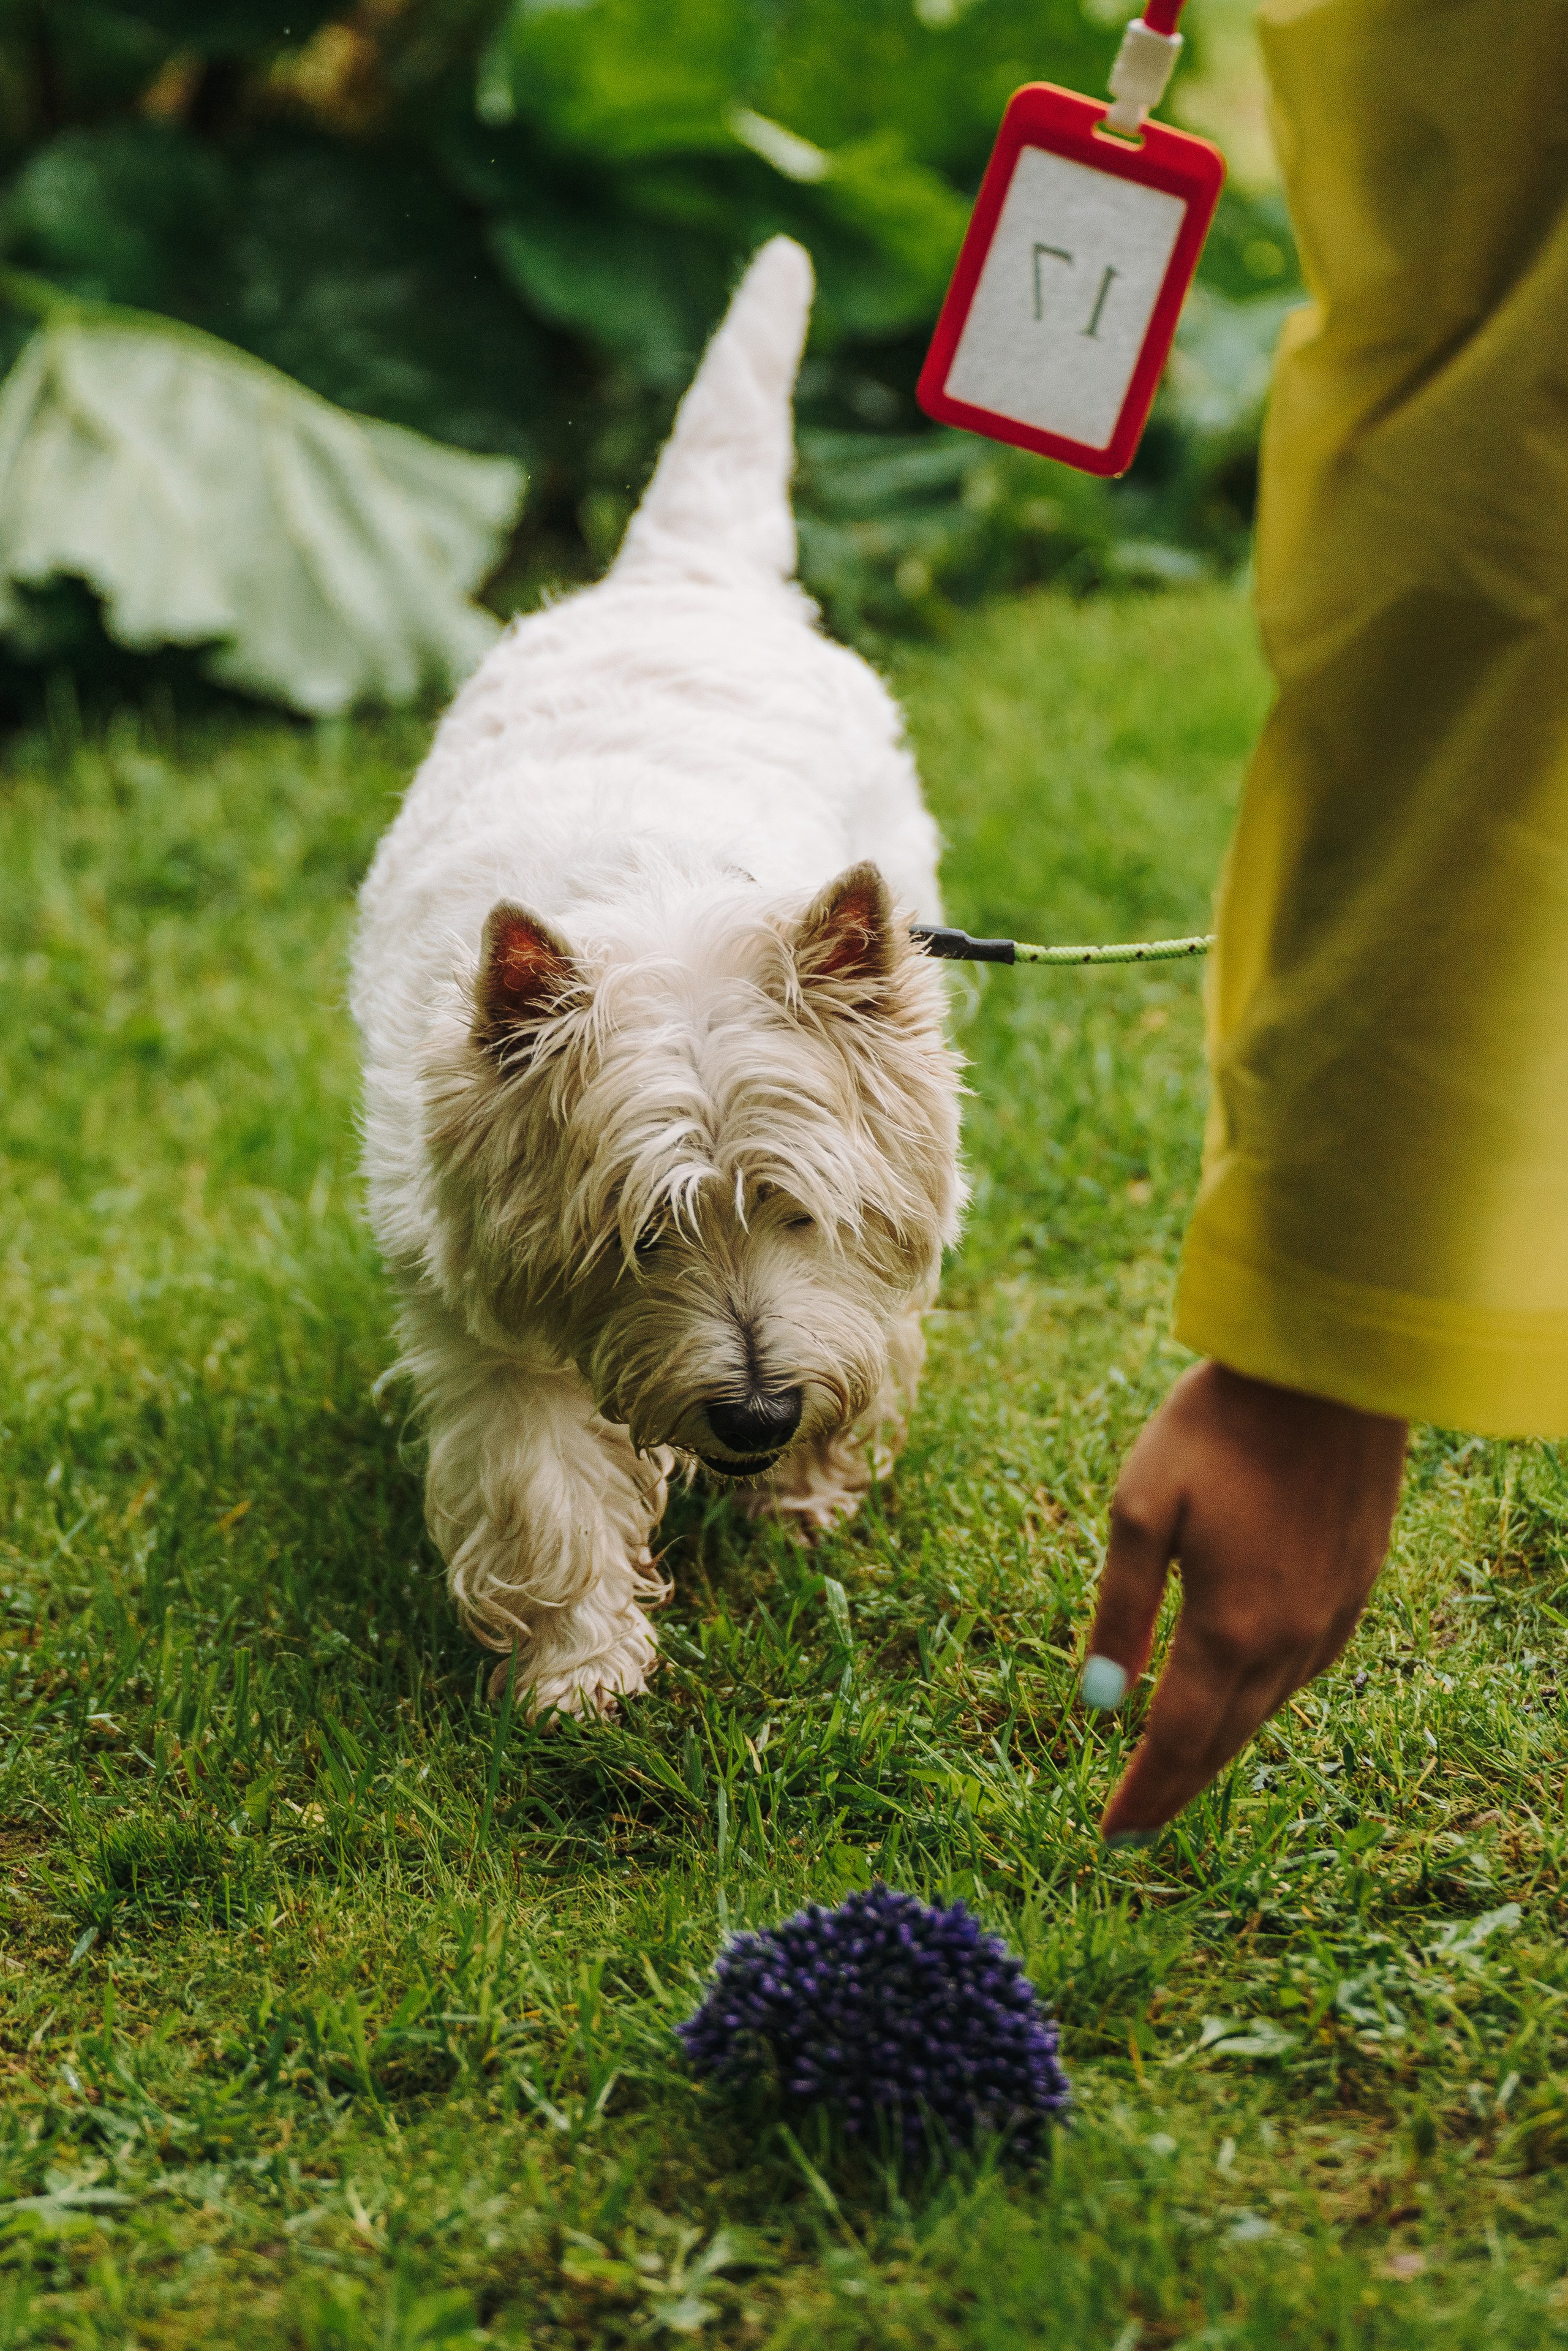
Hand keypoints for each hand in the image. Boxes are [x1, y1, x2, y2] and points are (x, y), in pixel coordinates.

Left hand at [1082, 1363, 1406, 1843]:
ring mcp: (1333, 1615)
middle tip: (1138, 1828)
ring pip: (1268, 1710)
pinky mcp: (1358, 1585)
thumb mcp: (1142, 1506)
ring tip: (1180, 1773)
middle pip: (1226, 1740)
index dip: (1145, 1793)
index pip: (1178, 1739)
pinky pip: (1303, 1670)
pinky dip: (1262, 1700)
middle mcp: (1290, 1638)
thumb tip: (1099, 1700)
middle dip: (1177, 1788)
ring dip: (1222, 1748)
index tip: (1112, 1836)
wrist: (1326, 1372)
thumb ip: (1122, 1606)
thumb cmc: (1217, 1428)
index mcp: (1230, 1626)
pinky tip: (1242, 1697)